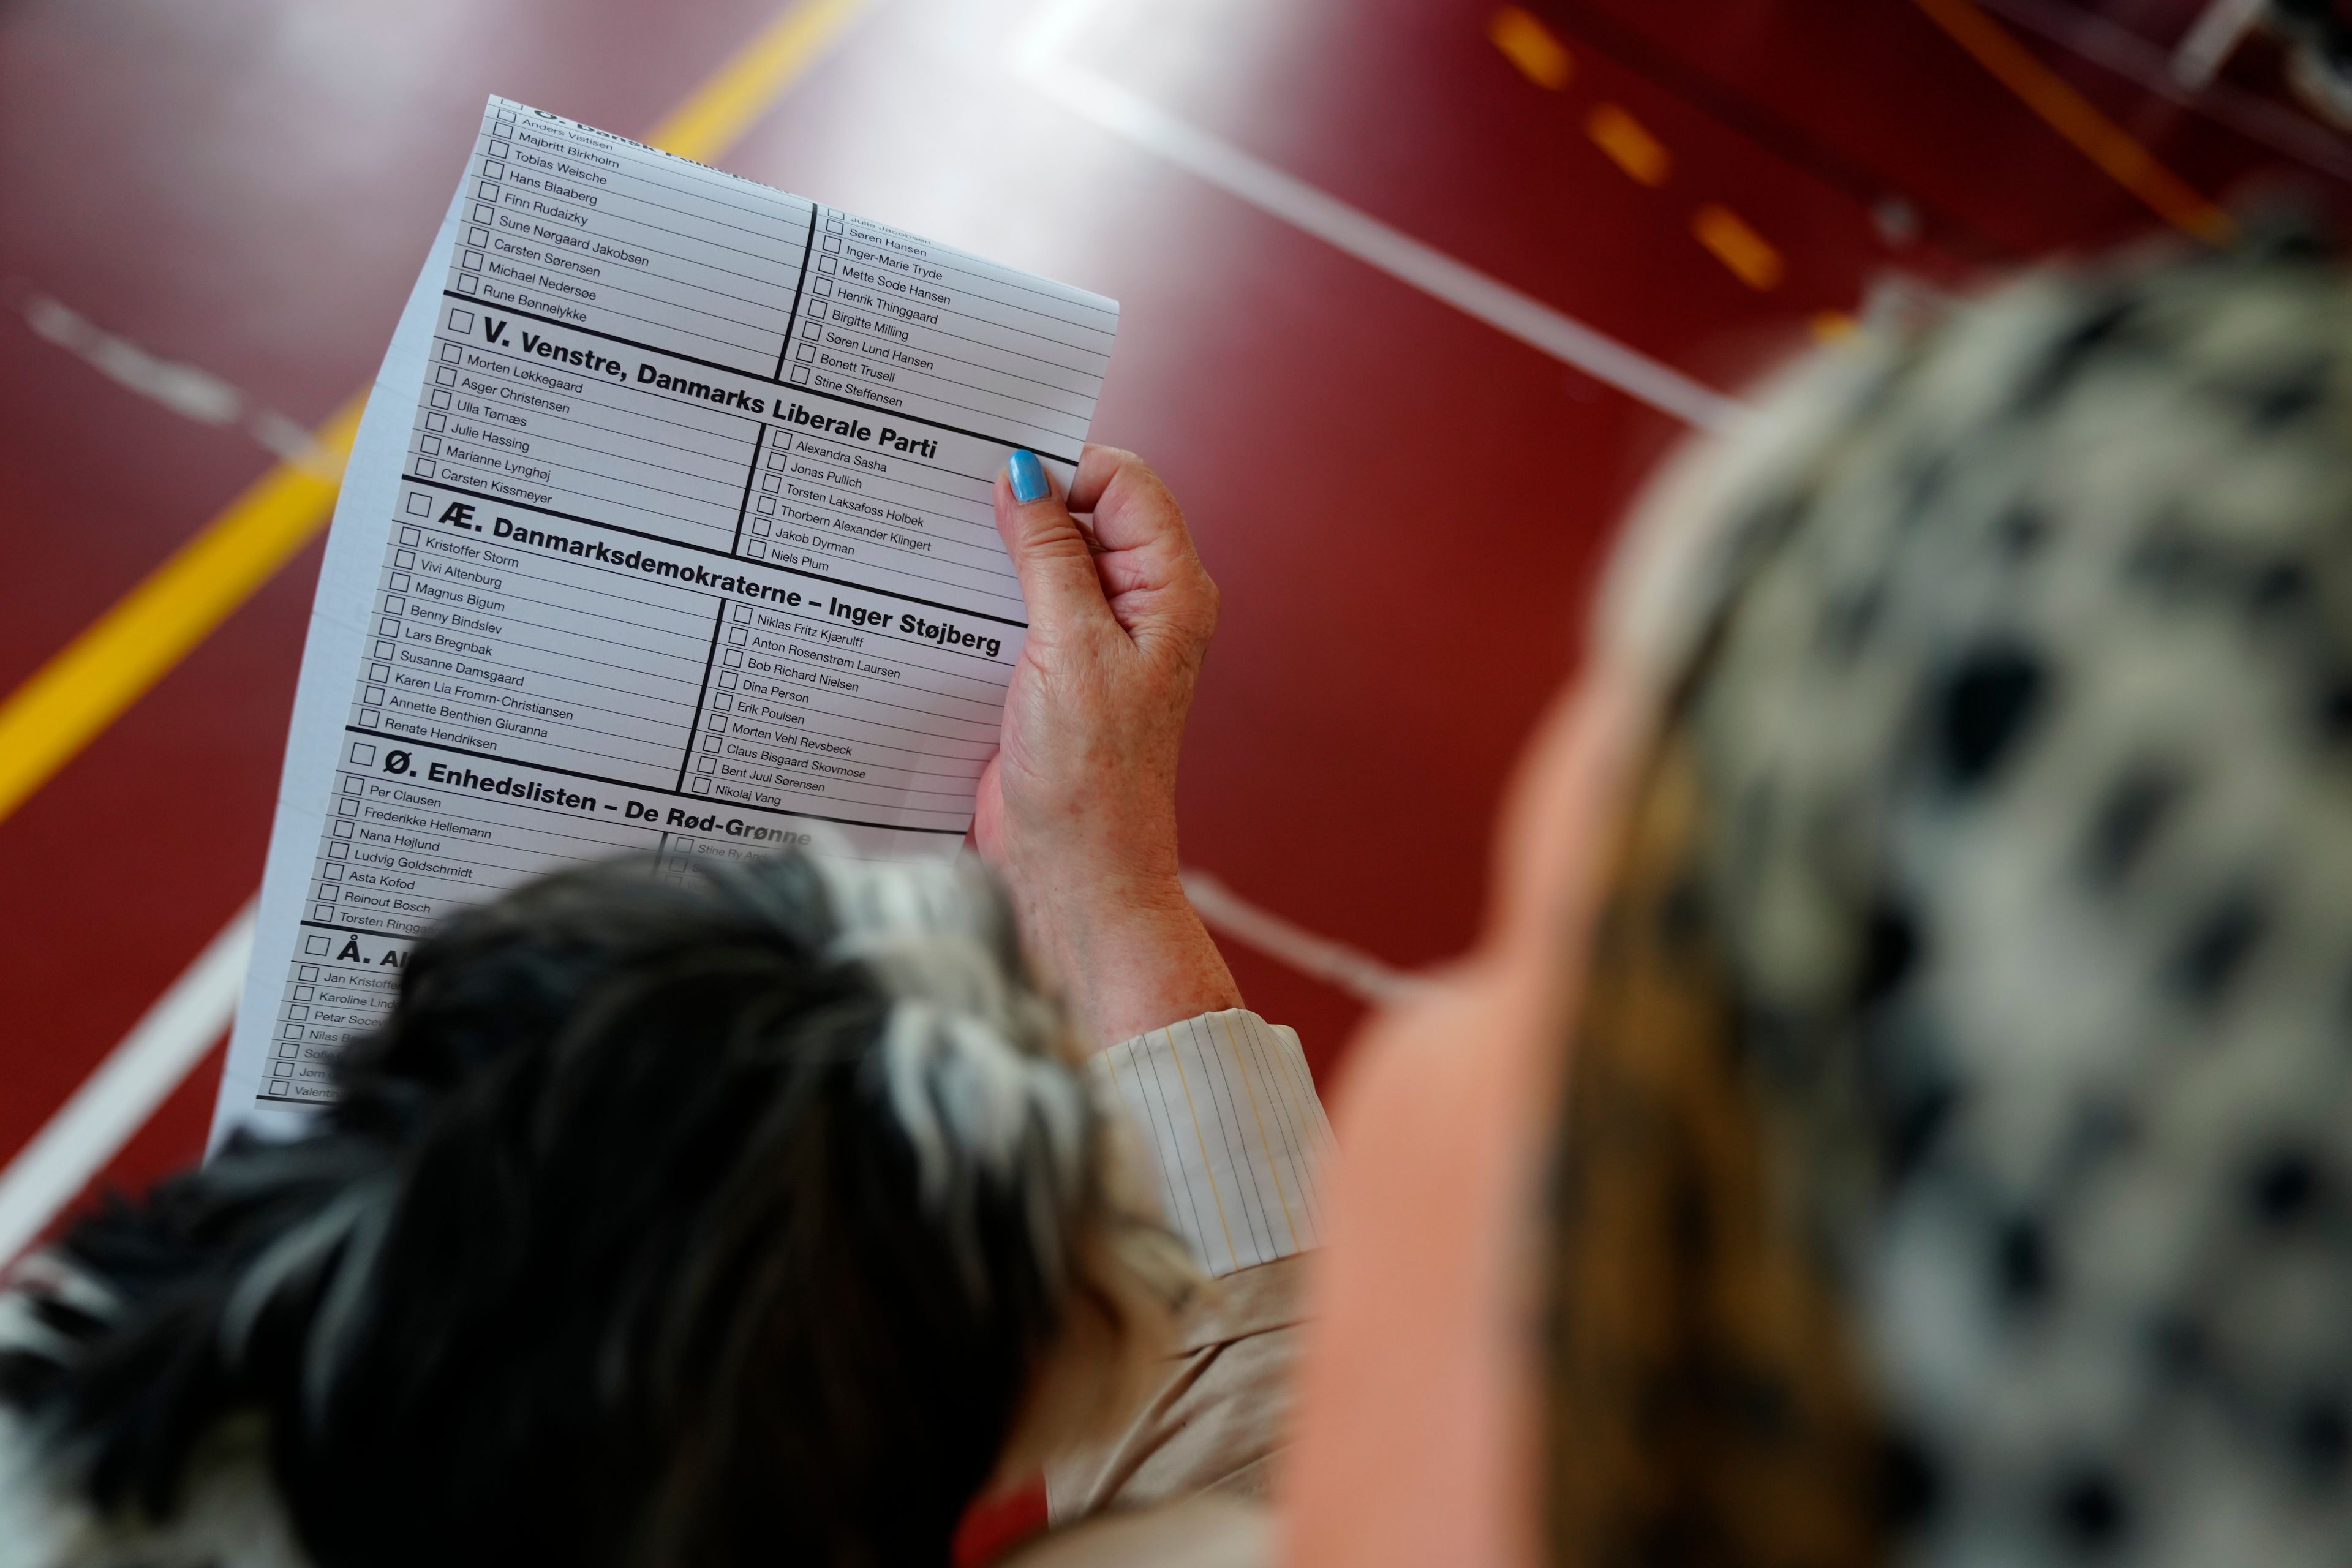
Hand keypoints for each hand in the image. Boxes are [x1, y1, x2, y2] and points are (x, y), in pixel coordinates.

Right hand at [975, 445, 1241, 1048]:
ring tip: (944, 541)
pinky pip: (1020, 604)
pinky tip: (941, 591)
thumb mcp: (1067, 646)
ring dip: (998, 548)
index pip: (1125, 482)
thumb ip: (1048, 554)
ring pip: (1045, 557)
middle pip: (1084, 511)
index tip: (999, 473)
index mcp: (1170, 589)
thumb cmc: (1090, 778)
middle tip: (959, 491)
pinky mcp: (1051, 669)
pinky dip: (985, 591)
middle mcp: (1139, 605)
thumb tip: (1024, 475)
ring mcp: (1094, 637)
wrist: (1070, 875)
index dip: (1066, 468)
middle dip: (1026, 498)